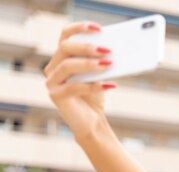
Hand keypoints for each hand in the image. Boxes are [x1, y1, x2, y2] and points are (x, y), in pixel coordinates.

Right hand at [43, 21, 115, 139]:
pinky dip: (93, 86)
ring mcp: (52, 82)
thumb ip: (100, 61)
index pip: (65, 36)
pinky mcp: (56, 96)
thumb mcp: (99, 75)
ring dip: (89, 64)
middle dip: (86, 47)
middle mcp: (53, 67)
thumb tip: (113, 49)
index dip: (80, 28)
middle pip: (64, 48)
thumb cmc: (95, 96)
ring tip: (108, 65)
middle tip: (106, 49)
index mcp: (62, 58)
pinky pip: (73, 87)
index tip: (98, 28)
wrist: (92, 122)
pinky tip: (109, 86)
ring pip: (67, 66)